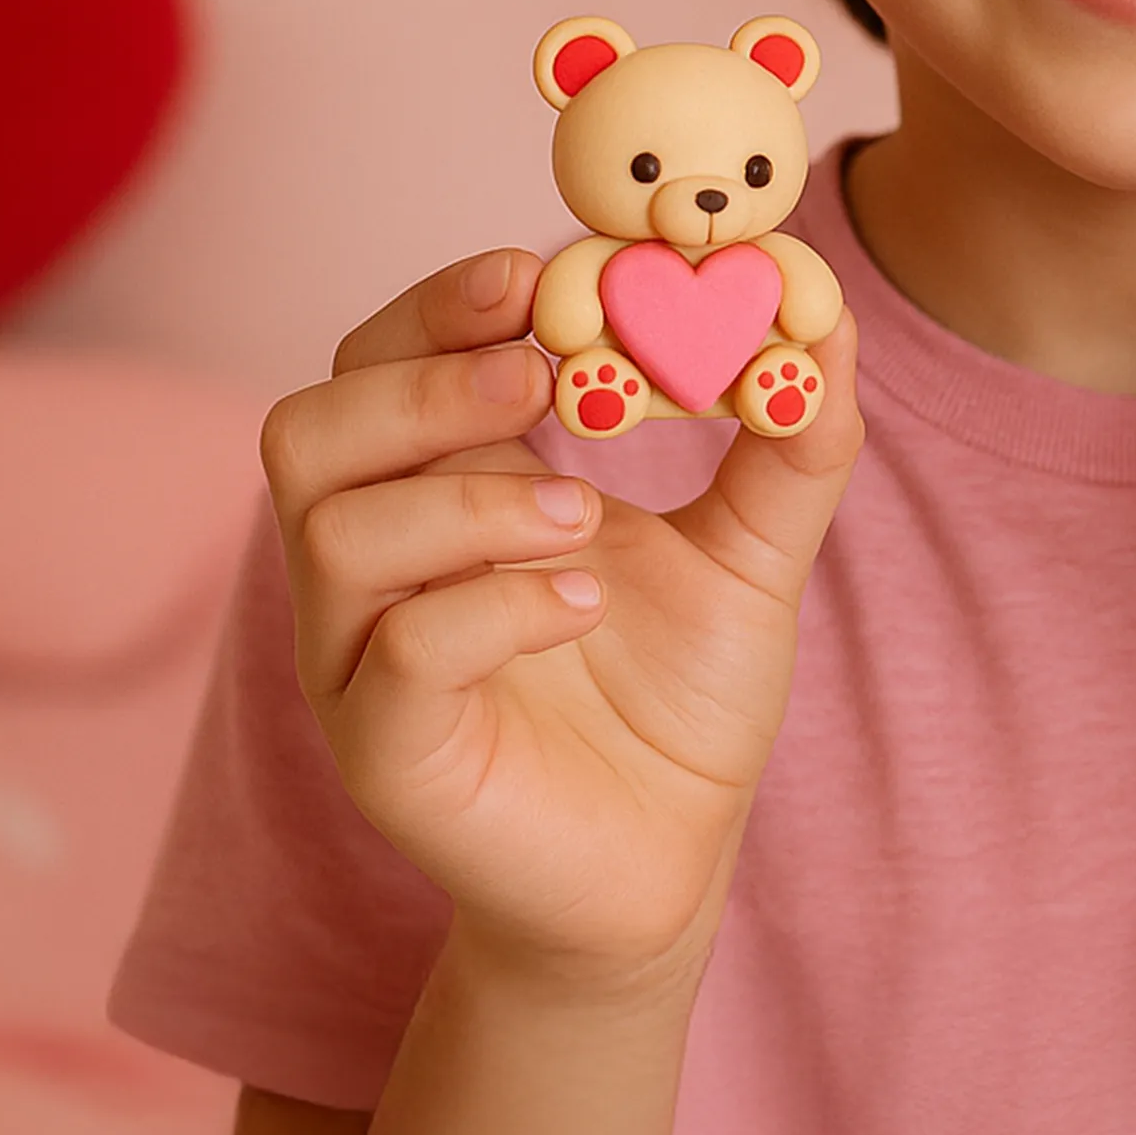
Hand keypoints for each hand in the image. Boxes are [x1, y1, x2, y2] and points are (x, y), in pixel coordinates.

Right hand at [260, 248, 866, 999]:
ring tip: (582, 512)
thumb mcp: (754, 548)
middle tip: (538, 372)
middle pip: (312, 426)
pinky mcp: (388, 753)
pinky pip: (398, 656)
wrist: (671, 864)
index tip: (533, 271)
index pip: (382, 358)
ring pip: (334, 531)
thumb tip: (824, 305)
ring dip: (462, 495)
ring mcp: (364, 662)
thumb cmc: (683, 696)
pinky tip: (584, 601)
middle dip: (420, 380)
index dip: (439, 305)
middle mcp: (376, 565)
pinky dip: (492, 606)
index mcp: (442, 485)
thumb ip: (789, 433)